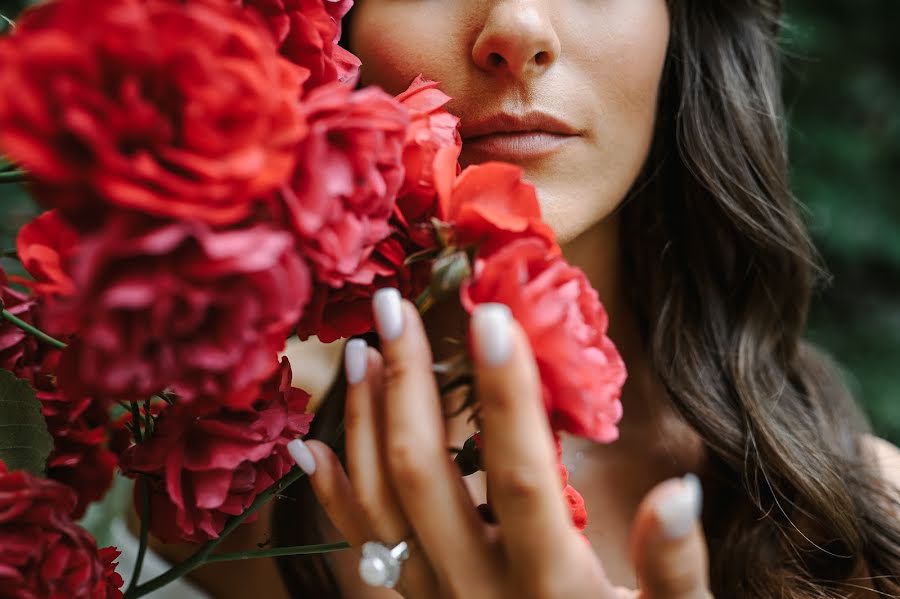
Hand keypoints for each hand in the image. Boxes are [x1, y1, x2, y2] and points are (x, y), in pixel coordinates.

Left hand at [288, 288, 712, 597]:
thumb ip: (675, 568)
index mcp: (551, 586)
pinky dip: (331, 496)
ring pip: (379, 506)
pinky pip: (358, 552)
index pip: (519, 472)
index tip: (490, 313)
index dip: (506, 392)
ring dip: (364, 422)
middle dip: (408, 381)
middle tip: (395, 305)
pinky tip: (309, 446)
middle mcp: (478, 592)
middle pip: (425, 474)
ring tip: (361, 350)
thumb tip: (678, 491)